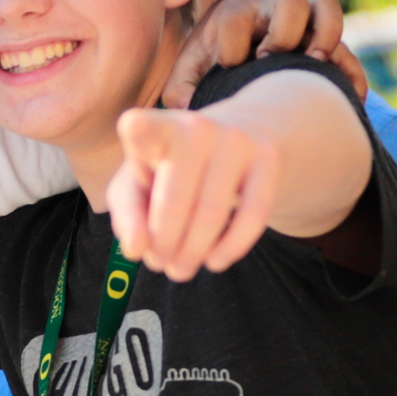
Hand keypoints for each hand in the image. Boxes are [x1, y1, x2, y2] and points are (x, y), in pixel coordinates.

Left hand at [105, 109, 280, 281]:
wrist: (233, 137)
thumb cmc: (171, 168)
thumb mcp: (137, 184)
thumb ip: (127, 216)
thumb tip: (136, 250)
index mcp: (156, 129)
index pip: (144, 128)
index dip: (138, 129)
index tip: (134, 125)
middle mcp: (196, 128)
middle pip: (175, 201)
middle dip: (163, 244)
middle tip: (160, 265)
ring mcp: (235, 140)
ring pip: (212, 213)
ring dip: (192, 253)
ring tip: (180, 270)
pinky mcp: (268, 158)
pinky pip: (253, 215)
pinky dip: (231, 248)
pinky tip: (214, 261)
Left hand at [163, 0, 367, 108]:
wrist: (231, 59)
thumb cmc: (207, 66)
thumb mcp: (186, 76)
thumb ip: (180, 90)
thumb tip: (189, 110)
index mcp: (235, 15)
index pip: (238, 17)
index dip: (234, 44)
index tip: (228, 66)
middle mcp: (271, 13)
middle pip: (291, 0)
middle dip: (284, 32)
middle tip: (269, 61)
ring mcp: (303, 27)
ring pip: (327, 8)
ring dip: (326, 35)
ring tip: (315, 65)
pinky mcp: (325, 48)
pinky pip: (348, 52)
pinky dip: (352, 74)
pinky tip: (349, 99)